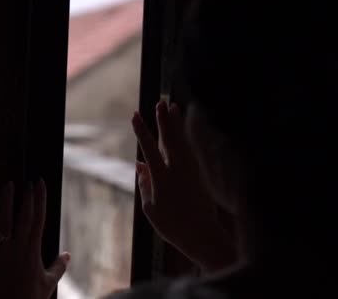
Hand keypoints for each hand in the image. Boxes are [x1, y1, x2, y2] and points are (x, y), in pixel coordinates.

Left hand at [0, 180, 69, 298]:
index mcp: (34, 249)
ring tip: (8, 185)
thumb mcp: (49, 282)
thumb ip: (59, 266)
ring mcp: (1, 253)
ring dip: (6, 203)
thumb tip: (67, 255)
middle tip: (28, 182)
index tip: (40, 184)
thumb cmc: (32, 298)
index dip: (40, 199)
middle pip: (24, 216)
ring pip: (4, 223)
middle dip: (27, 197)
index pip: (39, 218)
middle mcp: (18, 247)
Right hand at [132, 101, 235, 271]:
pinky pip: (191, 150)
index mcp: (162, 178)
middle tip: (160, 102)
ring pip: (183, 141)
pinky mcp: (200, 174)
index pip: (149, 148)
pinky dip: (186, 137)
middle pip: (170, 139)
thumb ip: (144, 183)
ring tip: (173, 106)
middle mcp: (178, 170)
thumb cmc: (171, 225)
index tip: (135, 115)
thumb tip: (140, 163)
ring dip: (177, 123)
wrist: (202, 235)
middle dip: (163, 119)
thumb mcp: (150, 207)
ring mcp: (191, 171)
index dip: (142, 130)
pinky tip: (183, 129)